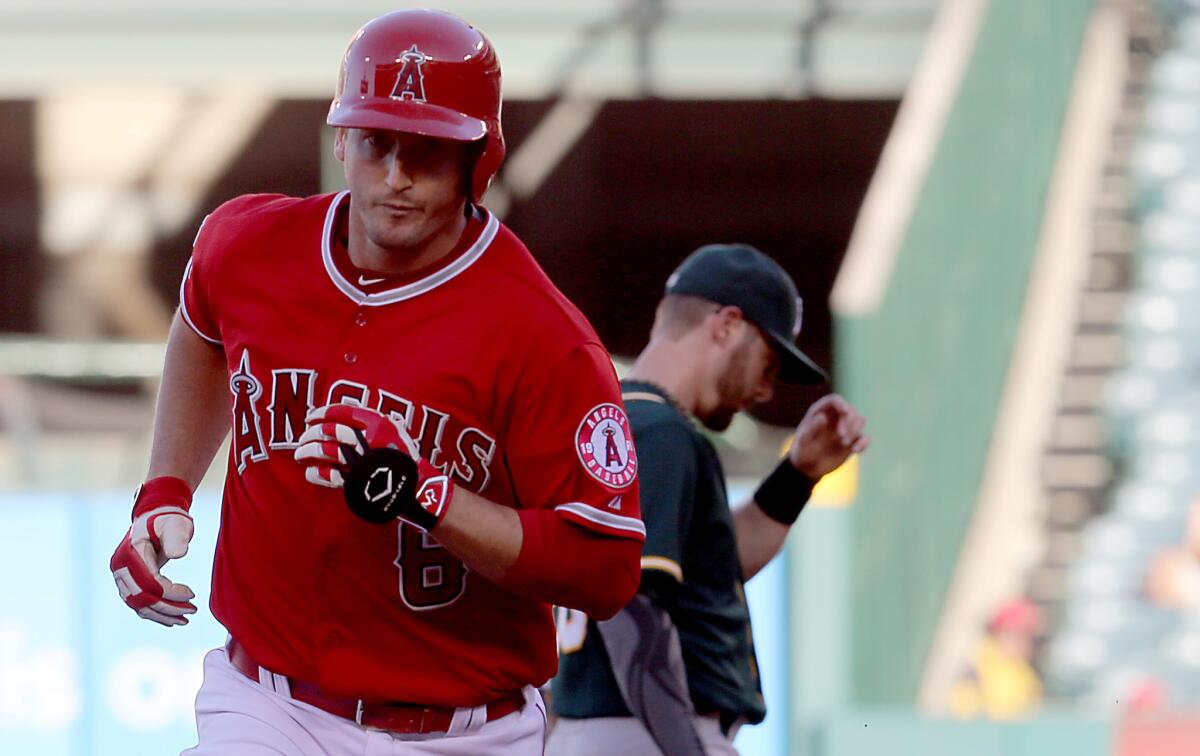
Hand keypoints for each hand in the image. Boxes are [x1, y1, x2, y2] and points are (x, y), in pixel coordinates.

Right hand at [110, 505, 196, 625]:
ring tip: (185, 620)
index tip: (192, 595)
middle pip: (142, 598)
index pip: (148, 583)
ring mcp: (121, 576)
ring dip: (162, 615)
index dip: (170, 593)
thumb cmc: (169, 520)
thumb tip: (178, 554)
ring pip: (139, 605)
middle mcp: (120, 567)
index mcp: (129, 554)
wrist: (156, 516)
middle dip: (168, 608)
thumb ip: (177, 538)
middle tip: (193, 611)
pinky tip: (172, 619)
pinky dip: (155, 612)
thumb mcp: (177, 525)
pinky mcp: (128, 582)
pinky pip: (139, 603)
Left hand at [295, 403, 419, 487]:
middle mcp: (367, 440)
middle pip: (330, 431)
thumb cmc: (405, 457)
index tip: (310, 416)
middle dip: (312, 433)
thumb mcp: (396, 431)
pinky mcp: (356, 480)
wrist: (416, 487)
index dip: (322, 412)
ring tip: (300, 454)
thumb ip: (374, 422)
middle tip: (303, 437)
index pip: (343, 412)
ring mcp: (360, 460)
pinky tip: (310, 472)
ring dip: (309, 451)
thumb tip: (349, 416)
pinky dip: (316, 473)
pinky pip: (329, 475)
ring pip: (326, 451)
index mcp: (377, 423)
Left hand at [788, 394, 868, 479]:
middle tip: (841, 436)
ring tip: (843, 444)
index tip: (845, 412)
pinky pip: (864, 438)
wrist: (808, 468)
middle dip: (849, 421)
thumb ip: (812, 428)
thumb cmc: (802, 451)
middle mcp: (835, 417)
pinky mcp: (852, 441)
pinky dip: (863, 443)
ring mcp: (845, 429)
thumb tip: (822, 417)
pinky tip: (855, 450)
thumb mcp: (803, 441)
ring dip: (855, 430)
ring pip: (860, 420)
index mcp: (821, 412)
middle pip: (850, 409)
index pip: (835, 400)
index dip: (841, 404)